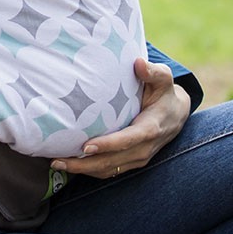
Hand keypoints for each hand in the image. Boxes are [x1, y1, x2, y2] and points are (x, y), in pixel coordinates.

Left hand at [51, 58, 190, 178]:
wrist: (175, 115)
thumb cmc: (164, 93)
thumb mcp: (163, 80)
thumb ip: (153, 72)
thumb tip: (139, 63)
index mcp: (150, 128)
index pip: (128, 140)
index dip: (107, 145)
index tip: (86, 146)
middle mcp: (144, 148)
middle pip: (112, 161)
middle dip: (84, 163)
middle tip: (58, 160)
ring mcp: (137, 158)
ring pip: (108, 169)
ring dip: (82, 170)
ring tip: (57, 163)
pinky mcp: (130, 162)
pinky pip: (109, 170)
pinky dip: (88, 170)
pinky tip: (69, 164)